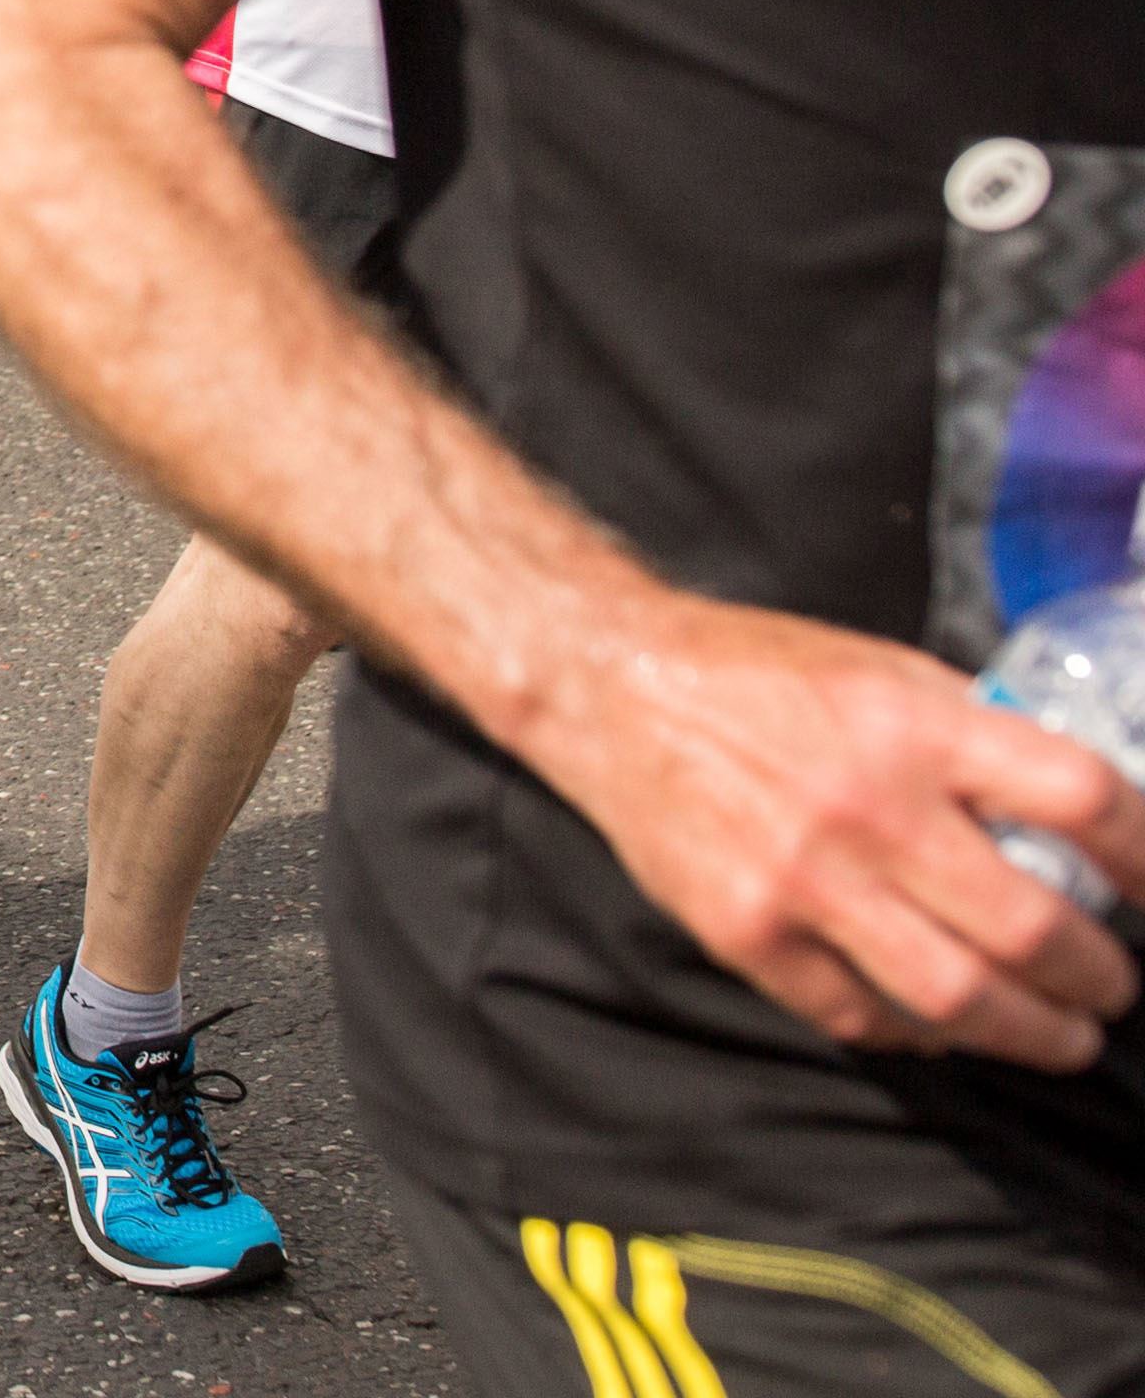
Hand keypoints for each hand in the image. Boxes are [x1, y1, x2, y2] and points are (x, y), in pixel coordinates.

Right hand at [531, 587, 1144, 1068]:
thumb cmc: (757, 674)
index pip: (1079, 798)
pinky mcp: (748, 931)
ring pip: (959, 997)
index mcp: (914, 725)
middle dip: (1098, 977)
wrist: (611, 688)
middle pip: (1032, 926)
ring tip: (1061, 1035)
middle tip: (1112, 987)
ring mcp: (803, 878)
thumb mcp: (885, 671)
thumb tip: (1068, 816)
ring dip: (1034, 1032)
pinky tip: (943, 1025)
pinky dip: (919, 1033)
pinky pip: (860, 1015)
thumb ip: (973, 737)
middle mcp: (866, 805)